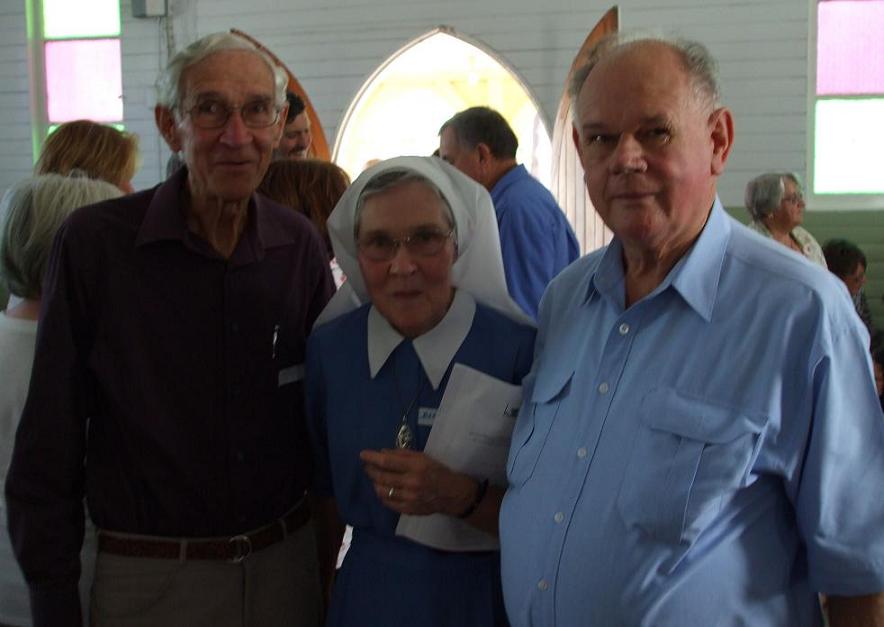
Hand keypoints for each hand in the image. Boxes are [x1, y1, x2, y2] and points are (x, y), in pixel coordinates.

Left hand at [359, 448, 475, 516]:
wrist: (452, 494)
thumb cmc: (437, 471)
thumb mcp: (423, 457)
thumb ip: (403, 454)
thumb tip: (382, 452)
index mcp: (416, 467)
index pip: (388, 462)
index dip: (372, 458)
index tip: (363, 454)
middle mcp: (411, 483)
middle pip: (382, 477)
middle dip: (370, 470)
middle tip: (367, 466)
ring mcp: (409, 498)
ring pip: (381, 491)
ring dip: (375, 482)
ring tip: (375, 477)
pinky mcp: (408, 510)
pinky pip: (387, 502)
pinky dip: (382, 495)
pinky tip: (383, 489)